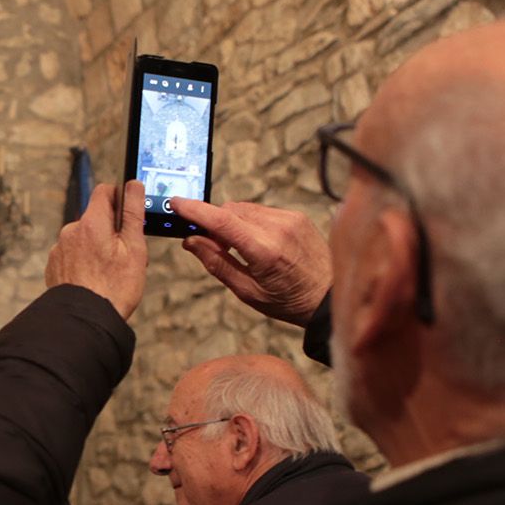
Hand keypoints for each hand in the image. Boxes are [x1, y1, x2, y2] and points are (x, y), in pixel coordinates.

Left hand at [45, 181, 146, 319]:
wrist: (85, 321)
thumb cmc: (114, 289)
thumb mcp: (134, 249)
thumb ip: (133, 213)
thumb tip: (133, 185)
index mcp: (92, 223)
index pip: (104, 191)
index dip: (119, 198)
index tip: (127, 214)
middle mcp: (71, 231)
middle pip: (95, 218)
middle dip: (109, 231)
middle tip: (123, 256)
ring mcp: (60, 249)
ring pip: (83, 239)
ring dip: (95, 248)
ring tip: (108, 274)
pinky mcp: (54, 266)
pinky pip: (72, 256)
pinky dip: (82, 263)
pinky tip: (92, 281)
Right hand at [169, 199, 329, 326]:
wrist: (329, 297)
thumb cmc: (289, 301)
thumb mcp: (247, 291)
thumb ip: (217, 263)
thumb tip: (191, 241)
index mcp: (264, 250)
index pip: (221, 220)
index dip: (195, 210)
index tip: (176, 203)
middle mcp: (278, 228)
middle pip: (230, 210)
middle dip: (214, 223)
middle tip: (212, 246)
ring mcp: (290, 219)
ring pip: (244, 209)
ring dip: (232, 222)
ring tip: (239, 248)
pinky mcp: (296, 216)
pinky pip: (262, 211)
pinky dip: (250, 222)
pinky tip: (257, 242)